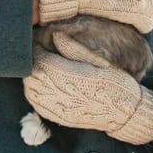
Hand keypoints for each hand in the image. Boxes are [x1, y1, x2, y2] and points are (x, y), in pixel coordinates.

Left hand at [23, 41, 152, 145]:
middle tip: (42, 51)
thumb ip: (73, 48)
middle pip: (31, 73)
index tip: (42, 40)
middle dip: (34, 60)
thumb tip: (55, 34)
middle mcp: (57, 93)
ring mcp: (56, 108)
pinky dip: (35, 91)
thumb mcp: (96, 61)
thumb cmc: (113, 82)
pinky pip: (36, 103)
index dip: (38, 47)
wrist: (123, 111)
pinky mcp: (57, 118)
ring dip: (33, 75)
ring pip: (30, 89)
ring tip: (44, 66)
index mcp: (67, 75)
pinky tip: (46, 83)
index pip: (39, 57)